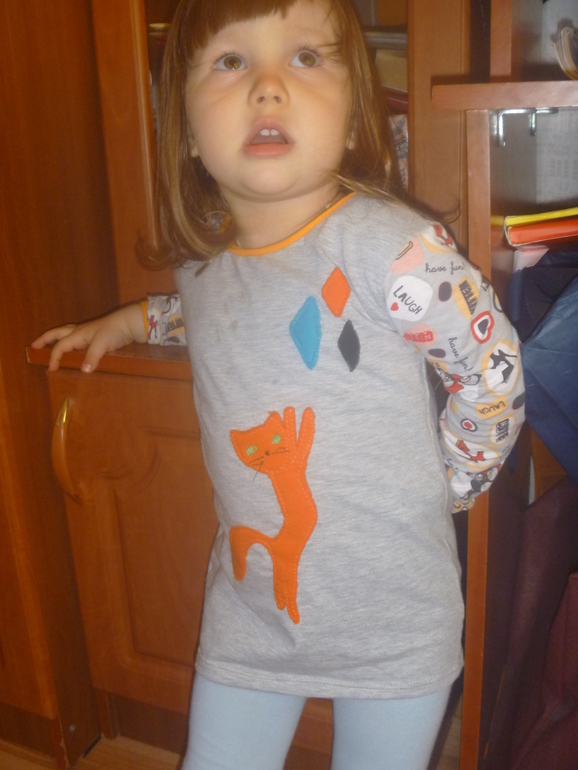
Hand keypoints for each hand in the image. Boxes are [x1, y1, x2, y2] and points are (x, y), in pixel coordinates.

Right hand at [31, 304, 146, 372]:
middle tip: (34, 346)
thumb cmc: (115, 331)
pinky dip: (68, 341)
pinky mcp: (95, 335)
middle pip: (57, 334)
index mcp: (78, 334)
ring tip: (47, 344)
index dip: (54, 358)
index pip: (60, 347)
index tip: (51, 370)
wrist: (129, 323)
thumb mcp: (103, 344)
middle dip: (45, 340)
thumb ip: (93, 357)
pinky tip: (71, 347)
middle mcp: (79, 332)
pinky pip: (76, 338)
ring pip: (65, 333)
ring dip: (55, 338)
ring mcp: (87, 332)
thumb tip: (84, 370)